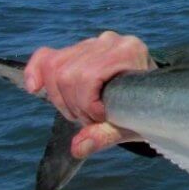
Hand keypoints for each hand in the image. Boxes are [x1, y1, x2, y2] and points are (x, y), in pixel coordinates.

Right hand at [24, 31, 155, 157]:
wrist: (153, 97)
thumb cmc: (146, 109)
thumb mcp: (132, 124)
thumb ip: (107, 135)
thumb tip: (78, 147)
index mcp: (129, 52)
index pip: (88, 75)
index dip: (86, 104)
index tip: (101, 119)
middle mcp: (111, 42)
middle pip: (67, 73)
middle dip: (73, 104)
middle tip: (89, 121)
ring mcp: (94, 43)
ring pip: (55, 67)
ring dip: (60, 98)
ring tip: (78, 113)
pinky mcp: (80, 49)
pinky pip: (48, 56)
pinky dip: (36, 71)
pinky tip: (34, 88)